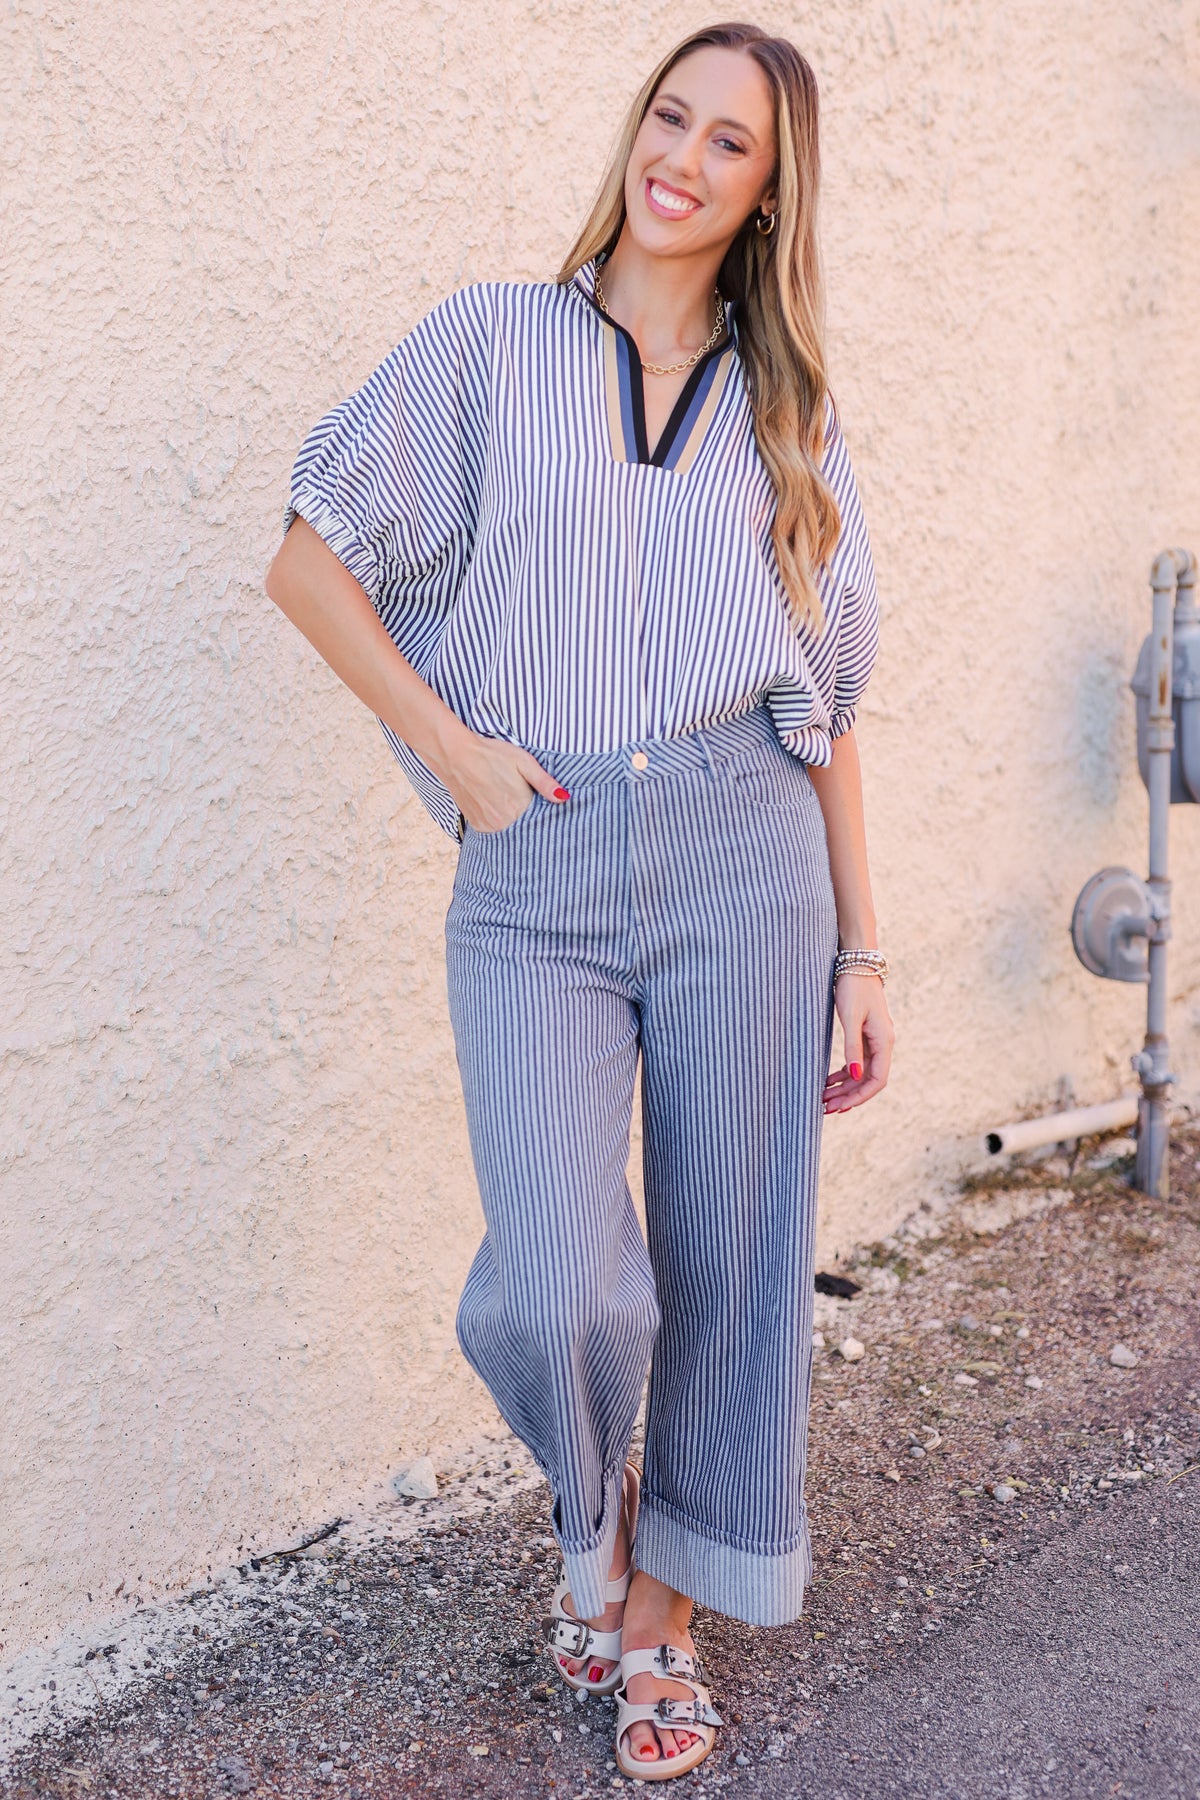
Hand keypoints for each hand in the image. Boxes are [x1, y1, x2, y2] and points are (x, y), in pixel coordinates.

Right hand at [438, 728, 569, 833]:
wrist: (456, 755)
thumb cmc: (492, 755)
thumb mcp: (524, 762)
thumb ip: (545, 782)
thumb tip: (564, 798)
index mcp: (520, 806)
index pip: (541, 819)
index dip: (544, 812)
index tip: (543, 804)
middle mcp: (504, 821)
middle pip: (526, 826)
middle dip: (530, 818)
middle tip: (521, 798)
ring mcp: (489, 825)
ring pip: (511, 830)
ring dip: (514, 821)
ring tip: (508, 801)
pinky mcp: (477, 825)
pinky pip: (496, 830)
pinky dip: (500, 822)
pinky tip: (497, 807)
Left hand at [823, 974, 893, 1113]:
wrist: (856, 962)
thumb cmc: (853, 987)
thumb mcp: (850, 1017)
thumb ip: (852, 1048)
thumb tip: (854, 1076)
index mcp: (883, 1041)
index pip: (877, 1080)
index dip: (859, 1097)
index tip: (840, 1107)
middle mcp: (882, 1043)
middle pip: (868, 1080)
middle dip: (848, 1096)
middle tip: (825, 1108)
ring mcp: (874, 1039)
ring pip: (862, 1073)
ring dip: (844, 1087)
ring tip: (823, 1098)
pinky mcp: (865, 1034)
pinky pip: (857, 1062)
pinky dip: (844, 1074)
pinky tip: (828, 1081)